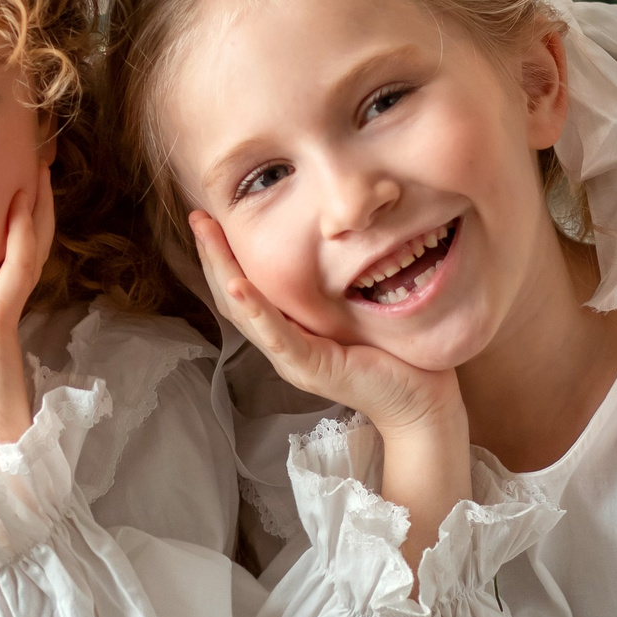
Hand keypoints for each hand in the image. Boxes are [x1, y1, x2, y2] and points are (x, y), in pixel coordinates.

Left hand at [0, 172, 53, 479]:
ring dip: (32, 194)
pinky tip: (23, 198)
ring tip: (34, 154)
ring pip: (26, 233)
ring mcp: (2, 295)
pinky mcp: (7, 309)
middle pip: (9, 224)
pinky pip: (21, 260)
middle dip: (16, 186)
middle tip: (13, 140)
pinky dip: (24, 228)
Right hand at [190, 212, 470, 559]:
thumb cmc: (393, 354)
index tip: (208, 217)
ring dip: (222, 270)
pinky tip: (239, 284)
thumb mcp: (351, 309)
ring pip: (245, 312)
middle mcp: (282, 346)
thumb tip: (331, 235)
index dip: (221, 255)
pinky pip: (276, 335)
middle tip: (196, 216)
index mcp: (288, 332)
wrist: (421, 400)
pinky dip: (255, 308)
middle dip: (212, 254)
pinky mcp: (311, 368)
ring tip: (206, 236)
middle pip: (231, 297)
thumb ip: (331, 285)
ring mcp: (292, 359)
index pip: (242, 290)